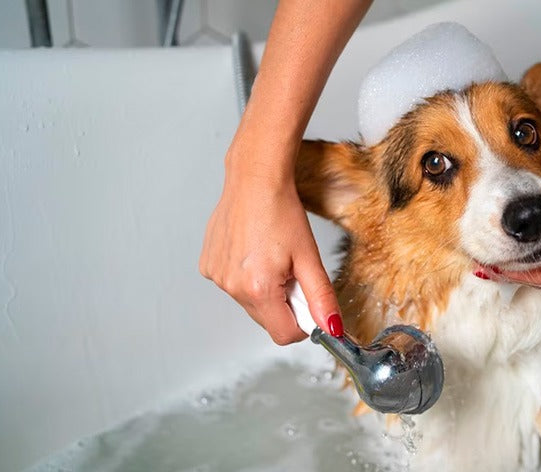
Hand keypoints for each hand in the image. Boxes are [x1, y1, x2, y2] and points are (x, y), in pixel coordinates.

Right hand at [199, 165, 341, 344]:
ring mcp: (217, 277)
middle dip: (283, 303)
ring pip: (250, 302)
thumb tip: (332, 327)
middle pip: (266, 319)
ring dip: (264, 289)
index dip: (302, 323)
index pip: (284, 335)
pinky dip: (246, 276)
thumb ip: (321, 298)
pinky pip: (233, 285)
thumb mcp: (310, 257)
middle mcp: (232, 287)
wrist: (254, 179)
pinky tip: (253, 250)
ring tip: (270, 256)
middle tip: (291, 271)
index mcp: (259, 289)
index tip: (307, 301)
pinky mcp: (208, 266)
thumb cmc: (281, 211)